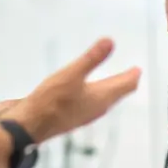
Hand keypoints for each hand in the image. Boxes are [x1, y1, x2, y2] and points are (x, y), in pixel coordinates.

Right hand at [11, 39, 139, 143]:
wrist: (29, 126)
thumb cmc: (50, 101)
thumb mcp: (71, 74)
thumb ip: (91, 58)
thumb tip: (110, 41)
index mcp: (101, 97)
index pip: (125, 86)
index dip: (133, 76)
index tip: (138, 69)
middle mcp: (96, 108)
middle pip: (117, 94)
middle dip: (124, 83)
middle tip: (131, 75)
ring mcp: (84, 115)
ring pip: (104, 101)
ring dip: (110, 90)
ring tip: (112, 83)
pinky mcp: (72, 117)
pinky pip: (91, 105)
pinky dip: (95, 95)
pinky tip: (86, 93)